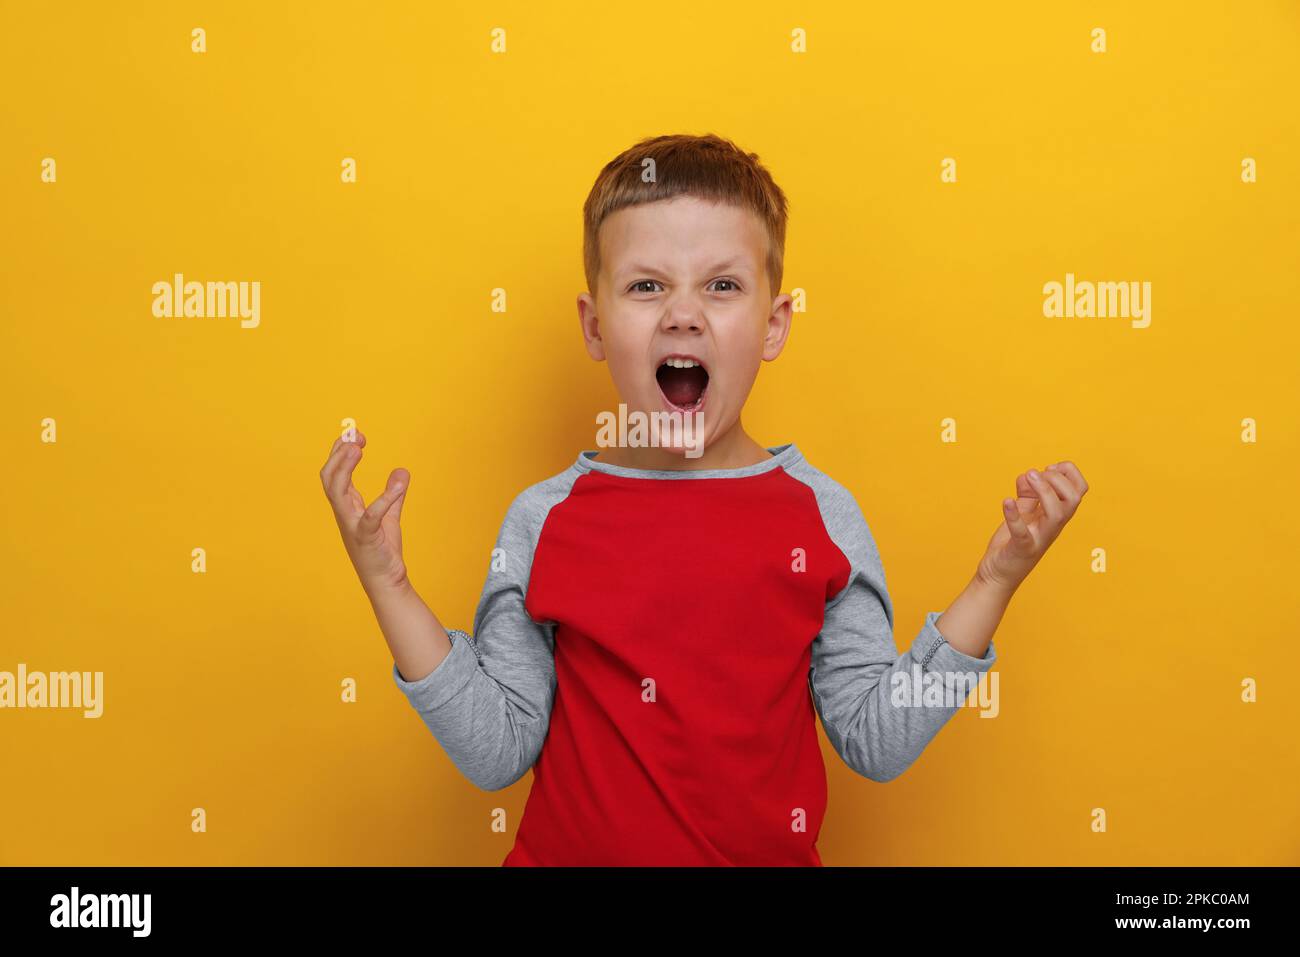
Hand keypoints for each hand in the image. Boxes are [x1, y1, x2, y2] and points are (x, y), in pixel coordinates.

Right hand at [319, 429, 410, 593]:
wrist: (386, 580)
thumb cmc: (382, 549)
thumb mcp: (389, 516)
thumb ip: (394, 494)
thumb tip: (402, 470)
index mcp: (347, 506)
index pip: (334, 473)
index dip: (341, 452)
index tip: (355, 435)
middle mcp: (344, 513)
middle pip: (329, 478)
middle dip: (338, 455)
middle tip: (354, 437)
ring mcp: (352, 525)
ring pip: (337, 492)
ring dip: (344, 468)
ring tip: (356, 449)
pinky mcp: (366, 537)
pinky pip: (370, 516)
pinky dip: (383, 499)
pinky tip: (399, 483)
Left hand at [976, 461, 1087, 592]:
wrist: (997, 574)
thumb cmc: (1012, 543)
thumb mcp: (1022, 514)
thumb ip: (1028, 494)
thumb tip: (1029, 474)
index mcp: (1055, 515)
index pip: (1079, 490)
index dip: (1068, 472)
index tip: (1048, 468)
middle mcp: (1052, 526)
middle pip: (1074, 499)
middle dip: (1058, 479)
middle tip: (1036, 474)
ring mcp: (1039, 538)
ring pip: (1058, 514)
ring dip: (1044, 490)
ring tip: (1028, 477)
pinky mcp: (1022, 548)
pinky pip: (1022, 533)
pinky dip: (1014, 515)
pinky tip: (1006, 501)